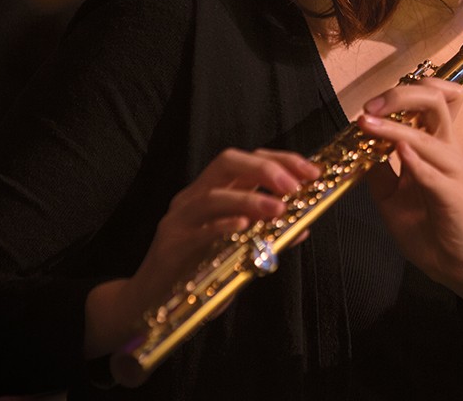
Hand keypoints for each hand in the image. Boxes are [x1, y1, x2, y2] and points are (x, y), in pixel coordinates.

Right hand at [84, 147, 318, 356]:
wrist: (150, 302)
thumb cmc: (198, 271)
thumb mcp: (237, 249)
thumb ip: (266, 235)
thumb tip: (304, 226)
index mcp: (213, 191)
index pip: (248, 160)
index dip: (282, 160)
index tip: (313, 172)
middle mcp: (194, 197)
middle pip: (227, 162)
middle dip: (265, 168)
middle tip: (295, 186)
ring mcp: (179, 219)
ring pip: (212, 194)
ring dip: (250, 199)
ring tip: (279, 209)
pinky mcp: (170, 245)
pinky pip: (197, 230)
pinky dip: (222, 225)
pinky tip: (244, 227)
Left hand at [359, 78, 462, 324]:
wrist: (461, 265)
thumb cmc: (431, 229)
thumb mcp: (392, 196)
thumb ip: (378, 171)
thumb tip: (355, 147)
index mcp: (436, 147)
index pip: (430, 100)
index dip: (401, 92)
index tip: (369, 105)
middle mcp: (449, 151)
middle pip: (435, 101)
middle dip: (400, 95)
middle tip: (369, 106)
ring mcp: (455, 172)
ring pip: (430, 135)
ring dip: (395, 127)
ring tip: (366, 124)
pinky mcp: (455, 197)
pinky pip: (435, 174)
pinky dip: (416, 160)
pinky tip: (398, 153)